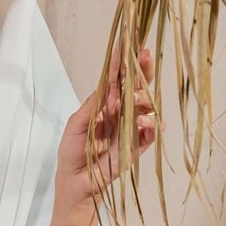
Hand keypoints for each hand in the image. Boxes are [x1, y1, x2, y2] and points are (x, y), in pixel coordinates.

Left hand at [55, 43, 162, 206]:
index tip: (127, 44)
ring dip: (144, 99)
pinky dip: (151, 124)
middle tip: (143, 56)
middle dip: (142, 70)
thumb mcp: (76, 125)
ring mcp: (132, 128)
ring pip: (149, 106)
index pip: (117, 79)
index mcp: (106, 104)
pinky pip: (153, 132)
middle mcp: (122, 112)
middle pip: (138, 87)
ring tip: (133, 101)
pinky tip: (142, 122)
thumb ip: (92, 107)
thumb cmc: (73, 152)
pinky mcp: (138, 145)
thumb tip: (108, 86)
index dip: (123, 62)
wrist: (77, 181)